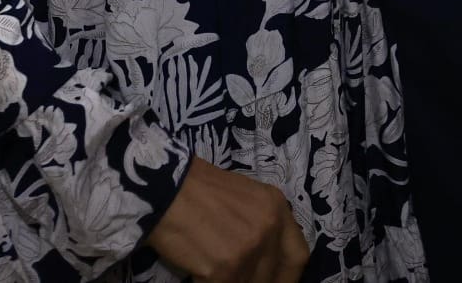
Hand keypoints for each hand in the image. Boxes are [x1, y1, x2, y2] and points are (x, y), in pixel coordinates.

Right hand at [147, 157, 307, 282]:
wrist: (164, 188)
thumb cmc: (198, 189)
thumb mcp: (246, 199)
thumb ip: (262, 226)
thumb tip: (264, 262)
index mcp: (277, 208)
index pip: (297, 256)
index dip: (287, 278)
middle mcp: (269, 227)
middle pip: (272, 276)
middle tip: (236, 276)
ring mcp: (249, 248)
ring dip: (231, 282)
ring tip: (215, 274)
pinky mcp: (225, 267)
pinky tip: (200, 275)